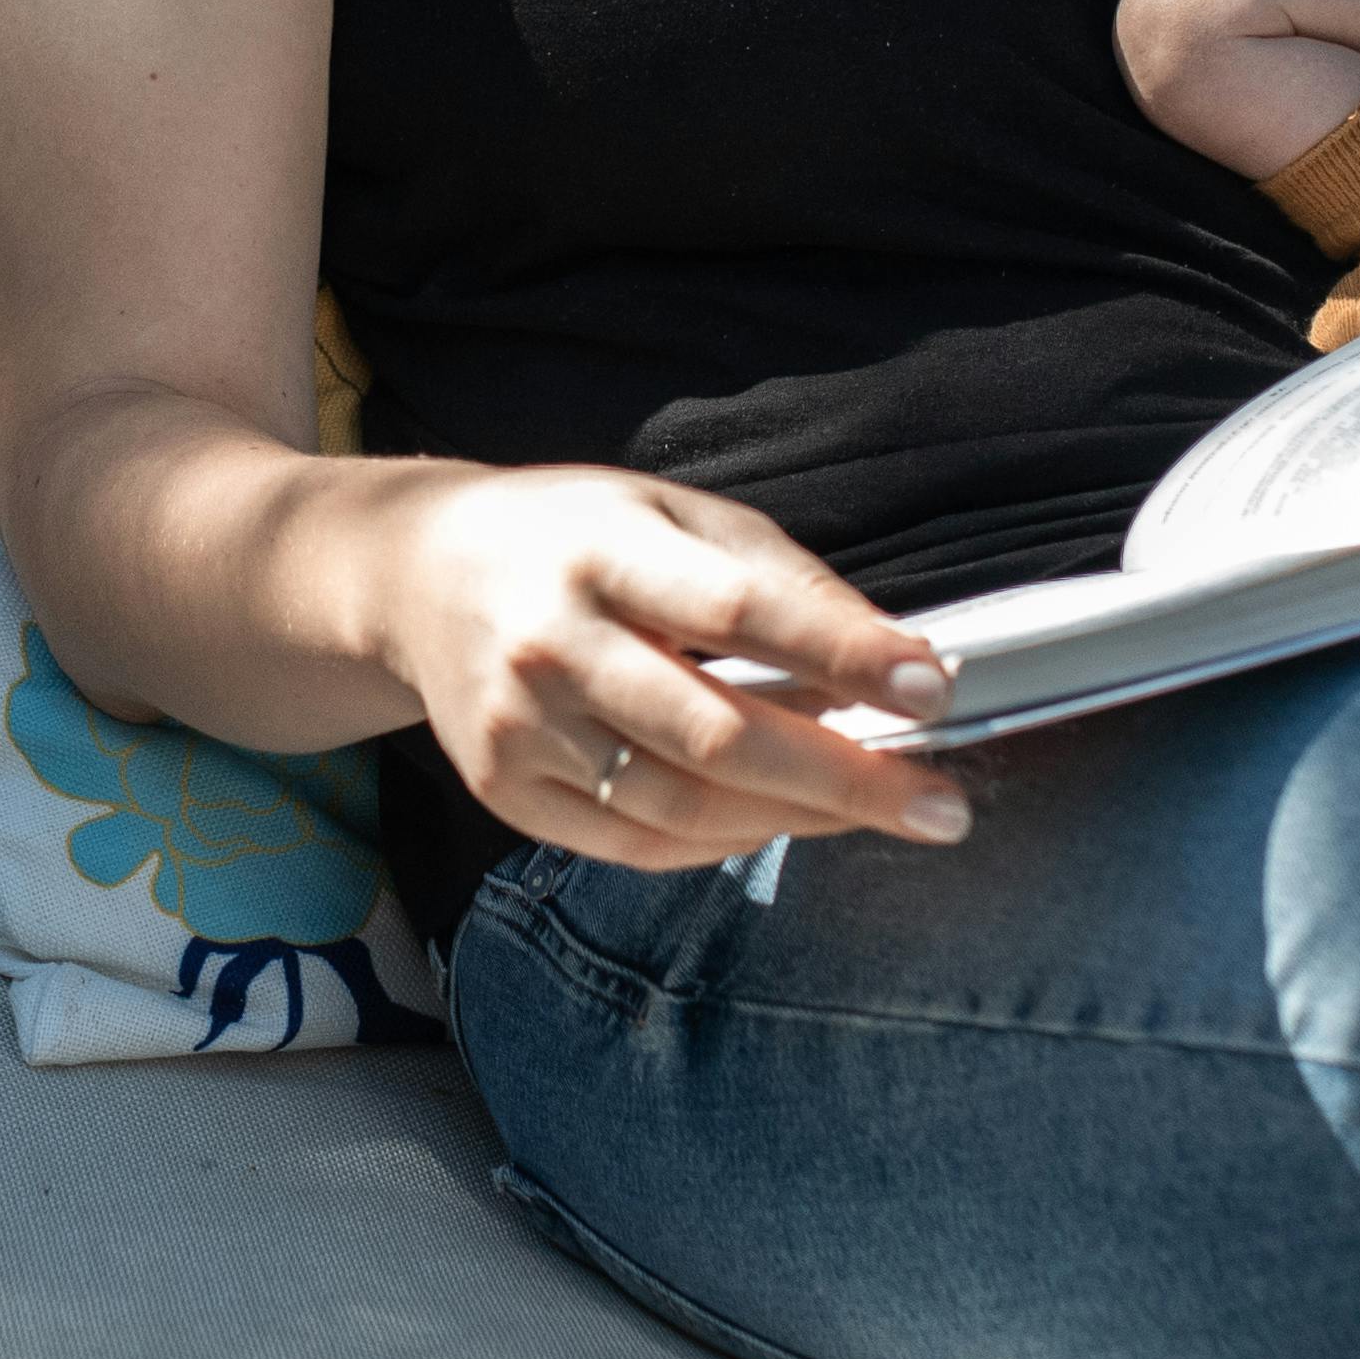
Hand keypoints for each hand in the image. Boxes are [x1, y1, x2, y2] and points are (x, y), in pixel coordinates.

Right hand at [377, 465, 961, 869]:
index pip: (735, 610)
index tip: (931, 688)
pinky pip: (636, 844)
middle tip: (942, 805)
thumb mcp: (674, 514)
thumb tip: (894, 659)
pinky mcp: (505, 791)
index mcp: (600, 552)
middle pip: (715, 735)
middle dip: (845, 779)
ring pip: (682, 808)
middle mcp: (550, 645)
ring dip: (798, 821)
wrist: (418, 576)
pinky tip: (781, 820)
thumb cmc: (575, 539)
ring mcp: (520, 730)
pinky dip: (725, 842)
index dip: (839, 653)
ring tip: (879, 815)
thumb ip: (779, 579)